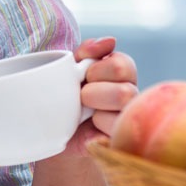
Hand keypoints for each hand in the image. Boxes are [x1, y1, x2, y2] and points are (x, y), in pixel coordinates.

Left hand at [62, 36, 137, 156]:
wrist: (53, 133)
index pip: (123, 65)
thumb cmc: (64, 96)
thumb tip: (110, 40)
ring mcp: (129, 123)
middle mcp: (132, 98)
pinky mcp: (123, 144)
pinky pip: (117, 138)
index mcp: (122, 76)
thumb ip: (88, 52)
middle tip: (82, 97)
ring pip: (123, 118)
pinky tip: (90, 132)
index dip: (98, 69)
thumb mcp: (70, 69)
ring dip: (97, 114)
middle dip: (95, 92)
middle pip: (125, 92)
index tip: (84, 76)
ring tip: (85, 116)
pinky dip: (98, 134)